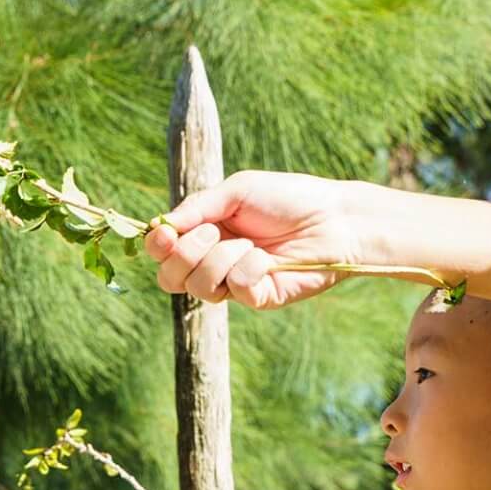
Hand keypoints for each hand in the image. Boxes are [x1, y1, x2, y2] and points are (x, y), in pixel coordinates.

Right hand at [147, 171, 376, 308]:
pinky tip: (267, 259)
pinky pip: (235, 289)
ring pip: (199, 288)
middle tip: (212, 232)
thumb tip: (161, 226)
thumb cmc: (288, 199)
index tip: (168, 232)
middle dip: (185, 255)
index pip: (161, 253)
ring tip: (248, 243)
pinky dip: (248, 269)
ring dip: (220, 259)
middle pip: (170, 279)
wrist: (334, 218)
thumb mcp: (237, 191)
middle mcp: (214, 261)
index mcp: (204, 233)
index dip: (156, 246)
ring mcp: (234, 283)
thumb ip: (198, 207)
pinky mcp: (258, 298)